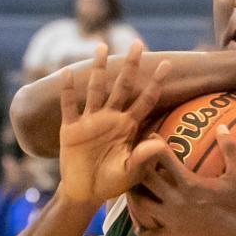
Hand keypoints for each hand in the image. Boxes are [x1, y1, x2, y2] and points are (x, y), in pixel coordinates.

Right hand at [58, 41, 169, 205]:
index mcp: (128, 126)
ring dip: (98, 69)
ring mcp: (90, 121)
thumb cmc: (112, 182)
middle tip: (138, 43)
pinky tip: (68, 72)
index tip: (168, 64)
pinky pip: (69, 106)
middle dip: (130, 66)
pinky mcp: (71, 129)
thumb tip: (160, 143)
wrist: (85, 192)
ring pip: (95, 89)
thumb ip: (144, 158)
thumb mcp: (131, 172)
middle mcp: (110, 118)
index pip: (146, 100)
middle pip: (122, 86)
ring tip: (101, 46)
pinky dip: (67, 90)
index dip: (156, 83)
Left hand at [127, 125, 235, 235]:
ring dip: (134, 195)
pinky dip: (142, 230)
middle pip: (145, 179)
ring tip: (131, 188)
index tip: (150, 136)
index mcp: (188, 183)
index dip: (154, 144)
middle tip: (134, 159)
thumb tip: (223, 126)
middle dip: (138, 167)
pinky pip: (150, 234)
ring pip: (141, 205)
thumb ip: (230, 149)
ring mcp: (172, 221)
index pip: (162, 157)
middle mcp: (175, 201)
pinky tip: (139, 226)